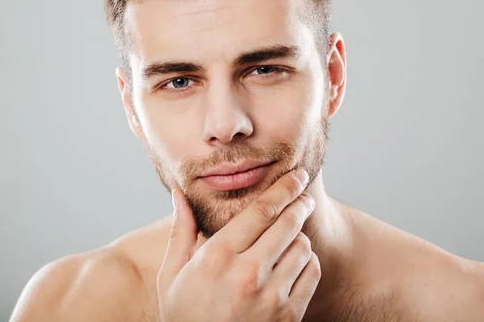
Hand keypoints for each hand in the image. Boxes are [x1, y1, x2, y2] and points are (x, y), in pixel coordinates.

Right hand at [157, 169, 319, 321]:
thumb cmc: (184, 315)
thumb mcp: (172, 274)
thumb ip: (180, 231)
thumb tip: (178, 194)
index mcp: (217, 257)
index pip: (260, 211)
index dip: (283, 188)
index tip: (295, 176)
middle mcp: (246, 275)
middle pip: (287, 223)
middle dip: (299, 203)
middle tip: (304, 195)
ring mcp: (270, 298)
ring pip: (302, 247)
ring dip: (299, 235)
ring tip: (290, 235)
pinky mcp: (287, 316)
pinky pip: (311, 274)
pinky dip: (308, 262)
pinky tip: (295, 261)